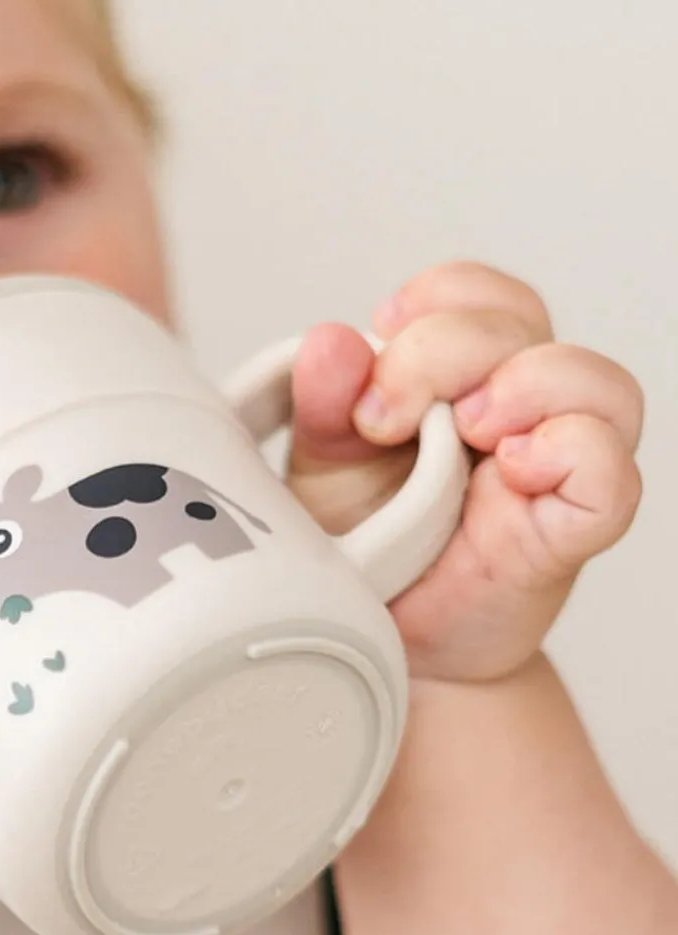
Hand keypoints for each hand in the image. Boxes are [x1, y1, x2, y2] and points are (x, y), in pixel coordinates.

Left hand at [286, 262, 643, 682]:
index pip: (476, 294)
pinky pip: (611, 475)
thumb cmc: (366, 545)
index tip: (373, 360)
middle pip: (521, 324)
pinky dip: (572, 455)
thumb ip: (323, 406)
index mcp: (461, 376)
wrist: (383, 639)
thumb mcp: (323, 469)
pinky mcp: (568, 530)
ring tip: (464, 431)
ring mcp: (551, 467)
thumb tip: (330, 342)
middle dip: (444, 350)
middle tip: (384, 417)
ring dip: (526, 386)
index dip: (432, 302)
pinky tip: (513, 469)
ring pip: (597, 383)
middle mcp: (518, 407)